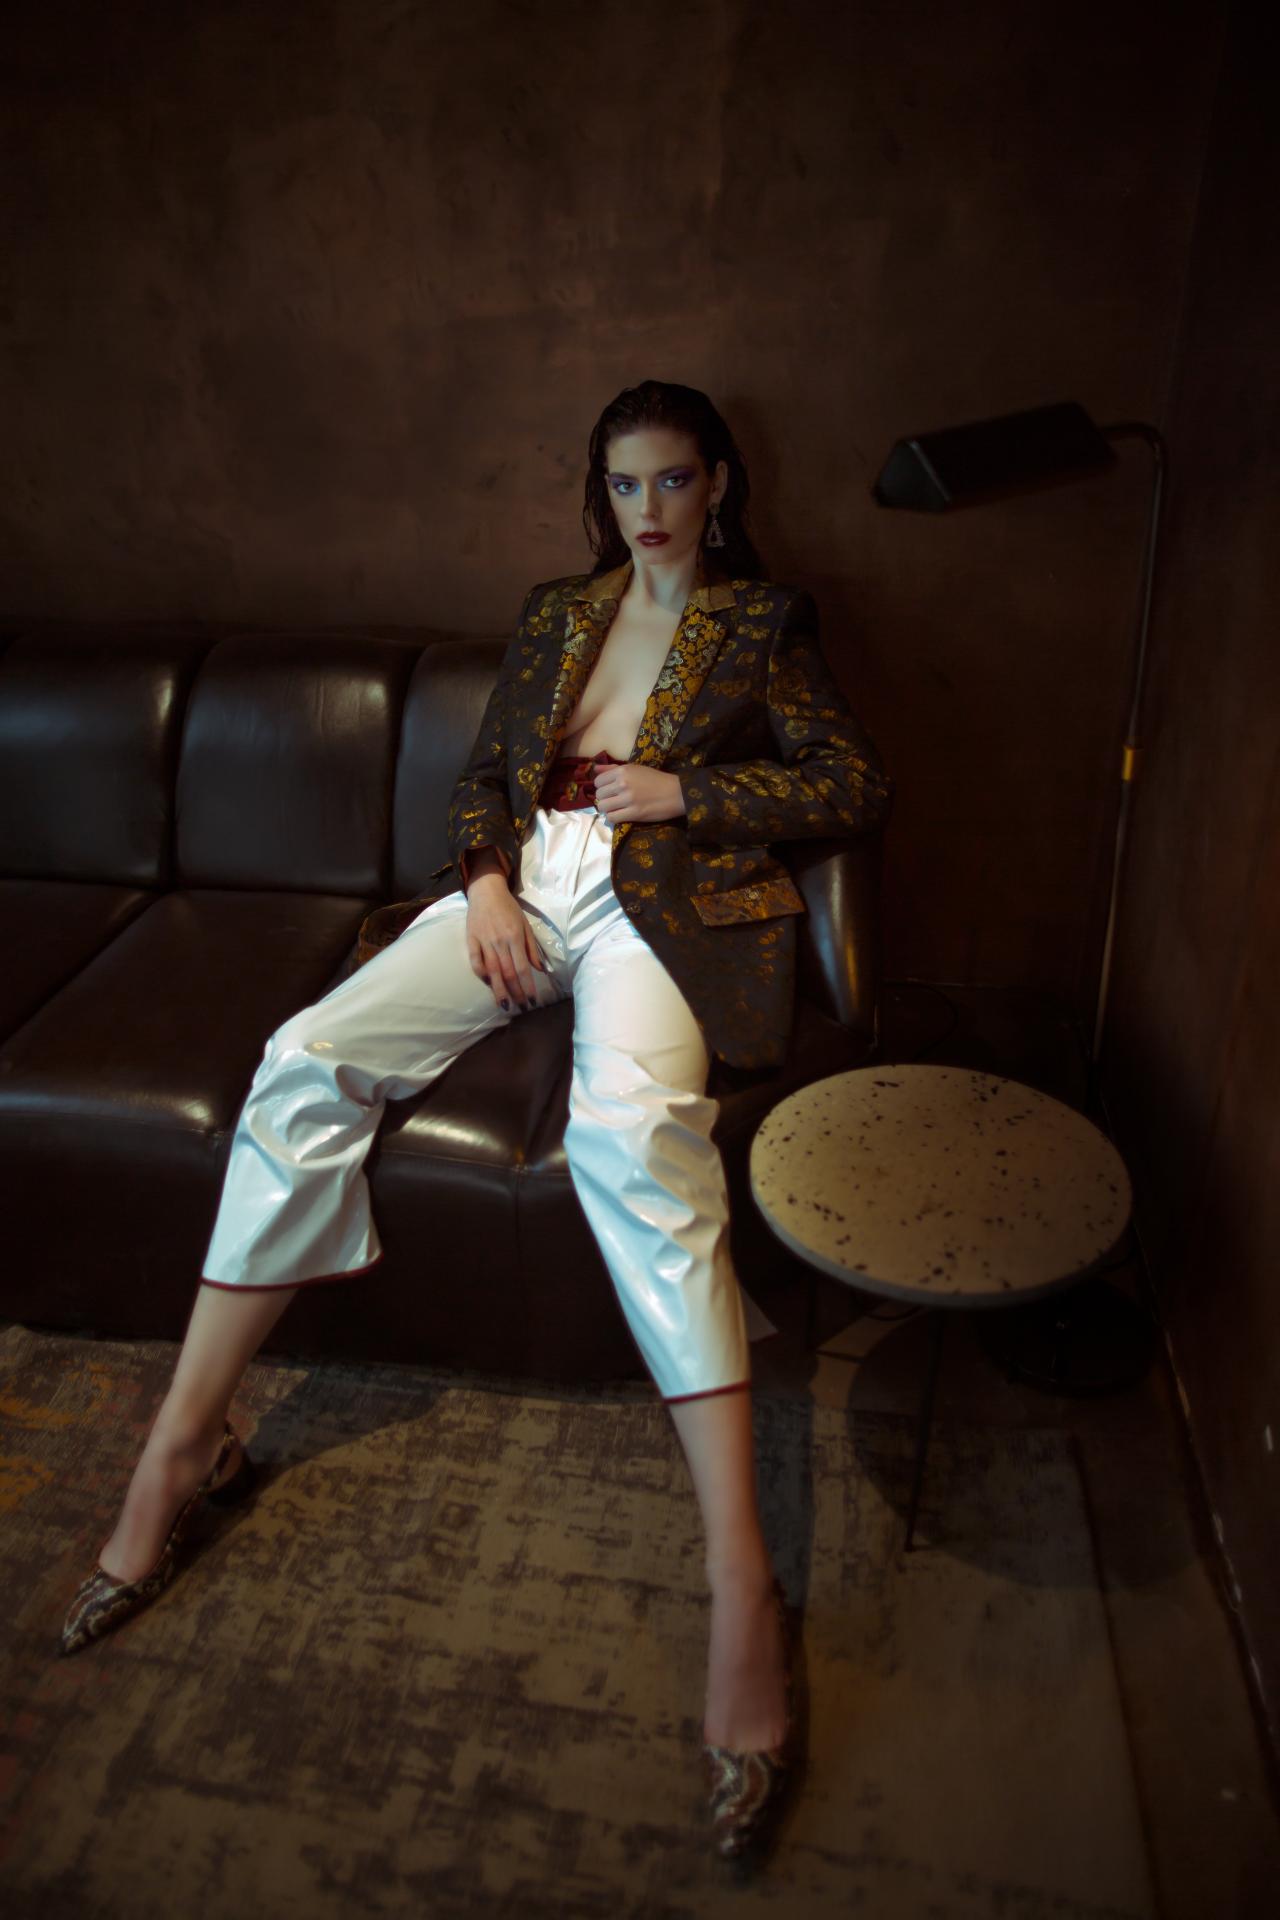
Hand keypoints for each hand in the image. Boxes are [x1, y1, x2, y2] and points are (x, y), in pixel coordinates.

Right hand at [465, 874, 545, 1011]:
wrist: (486, 891)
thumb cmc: (509, 908)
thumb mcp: (525, 924)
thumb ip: (532, 947)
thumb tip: (541, 969)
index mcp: (514, 937)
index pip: (522, 968)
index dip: (528, 986)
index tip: (532, 1000)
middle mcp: (499, 941)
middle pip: (508, 973)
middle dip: (515, 993)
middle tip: (521, 1007)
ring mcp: (483, 941)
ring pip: (492, 971)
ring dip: (498, 990)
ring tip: (504, 1005)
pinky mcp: (471, 940)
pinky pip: (475, 961)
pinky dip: (481, 974)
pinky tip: (488, 984)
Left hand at [592, 762, 684, 823]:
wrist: (676, 793)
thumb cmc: (656, 779)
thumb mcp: (635, 769)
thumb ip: (613, 769)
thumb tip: (594, 769)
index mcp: (623, 771)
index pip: (598, 781)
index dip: (602, 787)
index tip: (610, 791)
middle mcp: (623, 783)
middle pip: (599, 795)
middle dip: (604, 799)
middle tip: (614, 800)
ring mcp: (628, 799)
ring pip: (603, 807)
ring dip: (608, 809)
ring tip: (616, 808)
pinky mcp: (634, 813)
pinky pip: (612, 818)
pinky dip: (613, 818)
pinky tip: (621, 815)